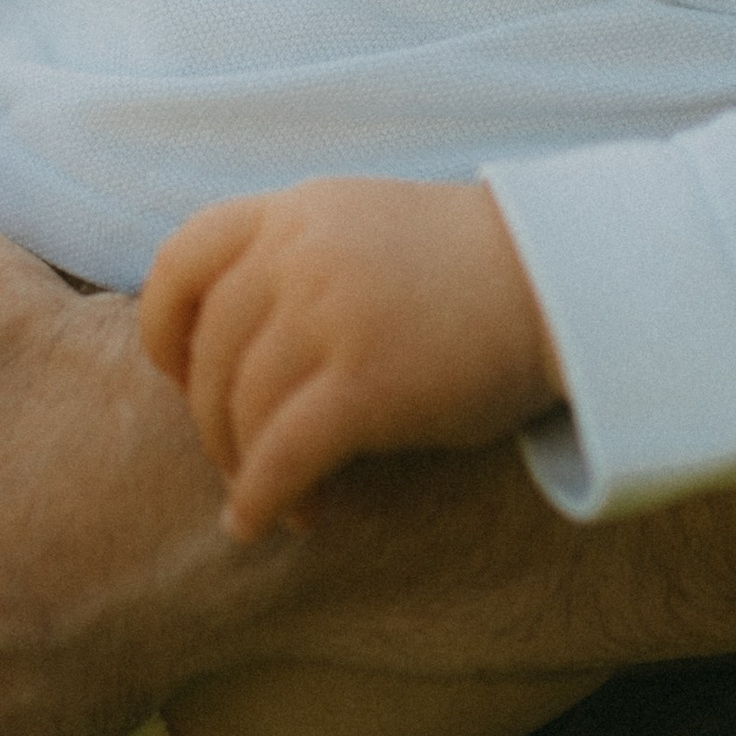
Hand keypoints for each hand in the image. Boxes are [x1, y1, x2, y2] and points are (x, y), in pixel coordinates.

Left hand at [139, 175, 561, 538]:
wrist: (572, 281)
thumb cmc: (478, 268)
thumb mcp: (370, 225)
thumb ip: (298, 256)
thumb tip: (233, 335)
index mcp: (297, 210)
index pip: (180, 262)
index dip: (164, 328)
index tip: (177, 372)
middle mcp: (300, 253)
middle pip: (209, 354)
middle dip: (212, 419)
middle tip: (240, 459)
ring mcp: (329, 315)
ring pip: (240, 410)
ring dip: (244, 467)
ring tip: (275, 498)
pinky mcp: (365, 384)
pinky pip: (281, 456)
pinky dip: (263, 499)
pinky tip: (270, 525)